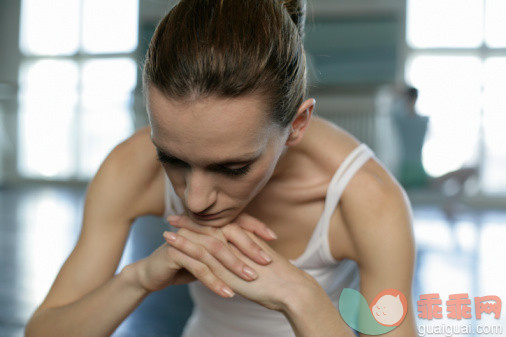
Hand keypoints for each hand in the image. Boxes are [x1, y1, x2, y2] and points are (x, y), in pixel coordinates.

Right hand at [133, 213, 275, 297]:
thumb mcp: (211, 256)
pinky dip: (214, 281)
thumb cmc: (186, 264)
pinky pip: (199, 267)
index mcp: (209, 225)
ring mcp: (187, 238)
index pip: (235, 221)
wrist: (154, 273)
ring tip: (251, 279)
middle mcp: (199, 227)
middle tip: (266, 261)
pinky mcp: (176, 253)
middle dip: (249, 248)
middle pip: (228, 233)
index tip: (274, 237)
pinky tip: (227, 293)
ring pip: (215, 250)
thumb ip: (229, 250)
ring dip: (234, 266)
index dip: (255, 226)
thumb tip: (256, 252)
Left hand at [167, 215, 319, 311]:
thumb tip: (242, 261)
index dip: (204, 222)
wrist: (290, 287)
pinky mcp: (226, 264)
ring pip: (202, 237)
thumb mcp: (260, 264)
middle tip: (171, 217)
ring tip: (166, 229)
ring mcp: (230, 251)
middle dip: (189, 222)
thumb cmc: (280, 280)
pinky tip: (171, 243)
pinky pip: (201, 251)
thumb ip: (249, 257)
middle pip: (209, 227)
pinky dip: (184, 245)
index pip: (220, 226)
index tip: (190, 218)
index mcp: (245, 238)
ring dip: (182, 232)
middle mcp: (236, 240)